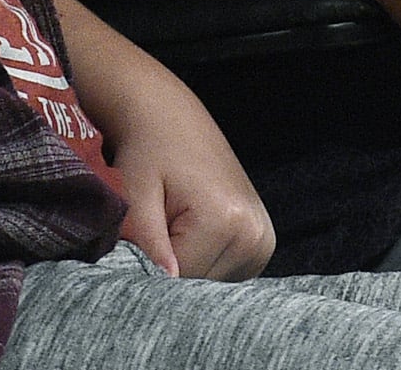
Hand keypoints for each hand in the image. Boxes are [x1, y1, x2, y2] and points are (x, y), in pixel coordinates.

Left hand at [110, 76, 275, 278]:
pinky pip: (224, 273)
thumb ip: (148, 243)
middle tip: (159, 219)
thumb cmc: (147, 150)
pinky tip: (193, 227)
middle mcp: (255, 233)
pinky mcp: (262, 241)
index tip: (141, 231)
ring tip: (176, 219)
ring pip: (210, 282)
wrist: (170, 117)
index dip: (149, 263)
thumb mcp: (136, 193)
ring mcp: (264, 239)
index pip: (177, 280)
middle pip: (198, 283)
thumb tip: (169, 282)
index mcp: (227, 220)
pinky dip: (203, 258)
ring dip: (187, 261)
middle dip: (169, 262)